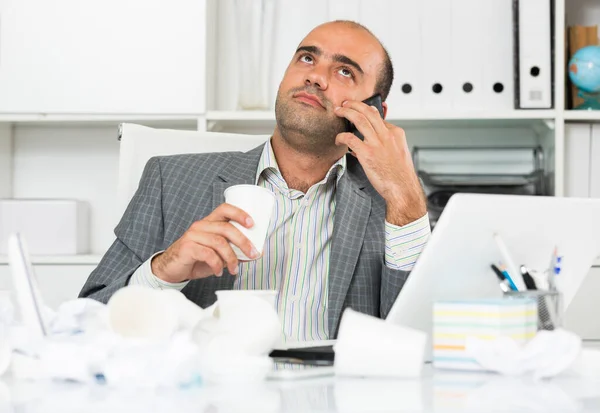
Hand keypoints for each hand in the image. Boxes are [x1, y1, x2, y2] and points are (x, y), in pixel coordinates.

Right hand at [151, 203, 258, 282]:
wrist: (171, 269)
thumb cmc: (196, 259)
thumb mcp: (218, 254)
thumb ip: (234, 251)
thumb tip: (255, 253)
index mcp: (209, 222)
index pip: (225, 209)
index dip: (239, 213)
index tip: (252, 223)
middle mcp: (201, 226)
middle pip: (226, 228)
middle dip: (243, 241)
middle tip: (252, 254)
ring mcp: (193, 236)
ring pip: (219, 242)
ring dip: (231, 258)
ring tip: (234, 269)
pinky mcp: (187, 247)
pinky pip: (208, 254)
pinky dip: (217, 265)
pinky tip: (219, 272)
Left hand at [334, 100, 426, 225]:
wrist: (403, 189)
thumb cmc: (400, 175)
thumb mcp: (398, 153)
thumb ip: (385, 144)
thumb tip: (367, 140)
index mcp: (396, 134)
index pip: (379, 117)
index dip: (367, 113)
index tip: (358, 112)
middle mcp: (387, 135)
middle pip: (369, 112)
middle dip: (354, 104)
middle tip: (345, 103)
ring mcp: (377, 143)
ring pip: (359, 119)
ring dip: (346, 112)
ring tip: (338, 111)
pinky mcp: (367, 153)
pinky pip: (350, 138)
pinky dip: (341, 136)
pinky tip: (338, 139)